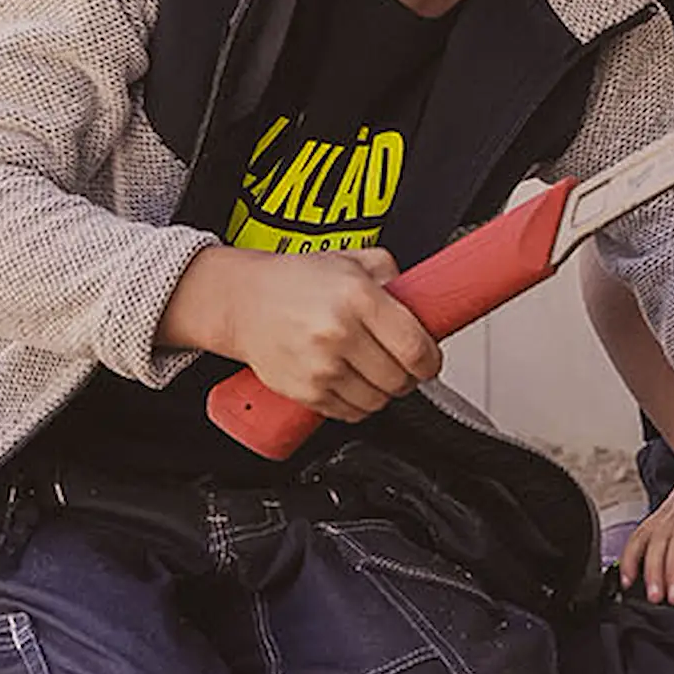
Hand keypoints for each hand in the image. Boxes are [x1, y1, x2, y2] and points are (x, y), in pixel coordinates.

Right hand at [161, 246, 439, 422]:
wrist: (243, 301)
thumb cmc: (295, 281)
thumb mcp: (351, 260)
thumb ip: (393, 275)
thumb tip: (426, 302)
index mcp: (357, 297)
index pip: (415, 348)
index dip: (431, 361)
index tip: (429, 360)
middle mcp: (339, 333)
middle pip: (400, 379)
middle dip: (408, 375)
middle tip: (400, 363)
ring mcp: (321, 367)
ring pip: (378, 401)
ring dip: (383, 391)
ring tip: (371, 370)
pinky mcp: (306, 393)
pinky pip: (351, 414)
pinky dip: (358, 404)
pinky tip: (350, 381)